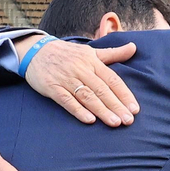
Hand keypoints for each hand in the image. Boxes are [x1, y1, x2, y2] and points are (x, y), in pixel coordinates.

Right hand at [22, 37, 138, 125]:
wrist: (35, 51)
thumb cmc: (67, 54)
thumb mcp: (90, 51)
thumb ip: (113, 53)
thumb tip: (133, 48)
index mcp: (92, 61)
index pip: (112, 79)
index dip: (124, 94)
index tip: (134, 109)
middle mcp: (81, 69)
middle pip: (101, 90)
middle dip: (116, 106)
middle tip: (128, 120)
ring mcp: (66, 79)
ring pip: (86, 96)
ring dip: (101, 110)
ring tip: (114, 123)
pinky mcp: (52, 87)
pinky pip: (66, 100)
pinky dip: (78, 110)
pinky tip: (89, 120)